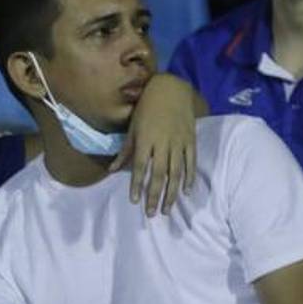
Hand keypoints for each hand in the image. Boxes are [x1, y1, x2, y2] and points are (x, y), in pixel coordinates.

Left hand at [110, 73, 198, 216]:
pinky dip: (189, 177)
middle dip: (154, 195)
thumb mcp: (132, 127)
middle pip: (159, 174)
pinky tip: (186, 192)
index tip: (134, 201)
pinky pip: (191, 163)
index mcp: (145, 139)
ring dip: (171, 193)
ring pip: (176, 172)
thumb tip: (111, 170)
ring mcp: (178, 142)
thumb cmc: (147, 108)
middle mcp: (162, 143)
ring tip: (167, 209)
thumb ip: (125, 151)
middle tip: (151, 213)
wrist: (171, 90)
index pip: (140, 166)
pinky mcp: (191, 140)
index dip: (137, 184)